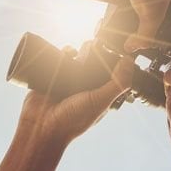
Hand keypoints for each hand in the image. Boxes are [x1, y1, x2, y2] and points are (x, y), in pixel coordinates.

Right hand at [16, 55, 133, 144]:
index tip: (119, 49)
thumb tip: (130, 62)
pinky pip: (58, 61)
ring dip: (79, 51)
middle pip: (93, 66)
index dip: (116, 63)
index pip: (111, 76)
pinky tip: (66, 50)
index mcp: (99, 96)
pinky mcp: (52, 78)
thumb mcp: (100, 101)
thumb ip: (117, 84)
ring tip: (82, 46)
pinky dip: (62, 54)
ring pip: (76, 61)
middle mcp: (84, 89)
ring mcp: (68, 83)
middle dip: (96, 54)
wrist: (40, 127)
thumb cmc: (72, 121)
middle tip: (98, 43)